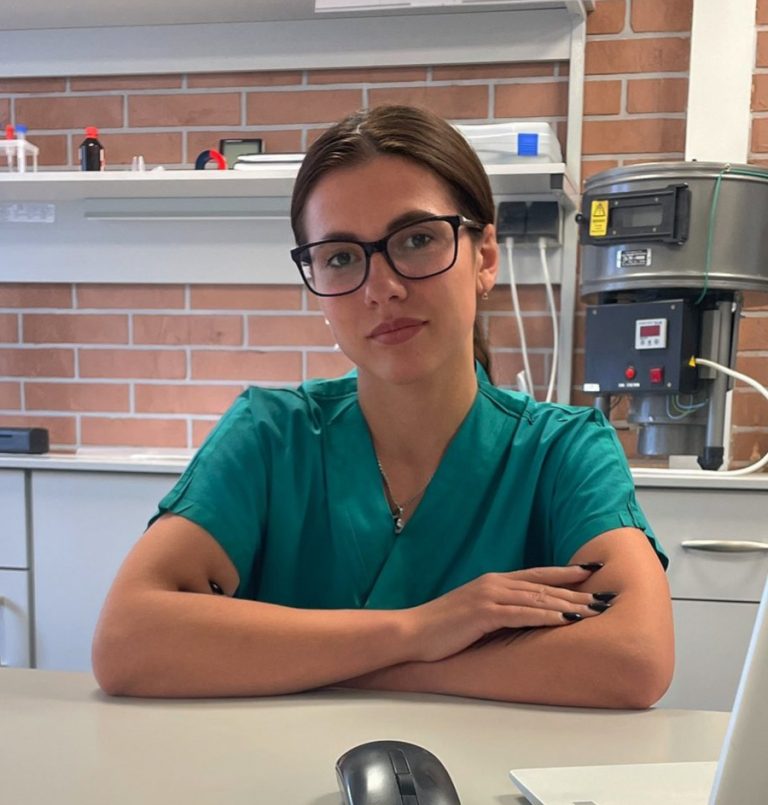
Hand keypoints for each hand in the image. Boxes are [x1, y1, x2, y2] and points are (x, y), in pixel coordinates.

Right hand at [403, 565, 607, 662]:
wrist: (413, 632)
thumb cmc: (442, 627)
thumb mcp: (475, 613)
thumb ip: (498, 609)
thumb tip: (522, 615)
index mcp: (493, 582)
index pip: (537, 575)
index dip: (565, 573)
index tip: (591, 572)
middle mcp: (495, 584)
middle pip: (543, 585)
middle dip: (576, 591)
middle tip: (604, 596)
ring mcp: (489, 597)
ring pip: (537, 597)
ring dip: (568, 603)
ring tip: (594, 610)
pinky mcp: (484, 613)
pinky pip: (522, 614)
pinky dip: (546, 615)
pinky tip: (565, 619)